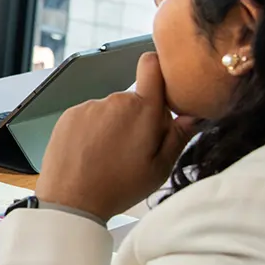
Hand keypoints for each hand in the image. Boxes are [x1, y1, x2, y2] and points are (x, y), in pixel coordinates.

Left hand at [35, 52, 199, 220]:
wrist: (70, 199)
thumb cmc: (118, 186)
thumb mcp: (160, 168)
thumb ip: (179, 136)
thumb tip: (195, 114)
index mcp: (143, 109)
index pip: (152, 65)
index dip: (158, 69)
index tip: (161, 86)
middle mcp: (115, 100)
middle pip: (134, 99)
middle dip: (139, 117)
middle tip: (135, 148)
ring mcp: (89, 106)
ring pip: (111, 110)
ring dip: (114, 125)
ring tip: (109, 156)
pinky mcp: (70, 114)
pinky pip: (89, 116)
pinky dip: (92, 130)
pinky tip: (91, 154)